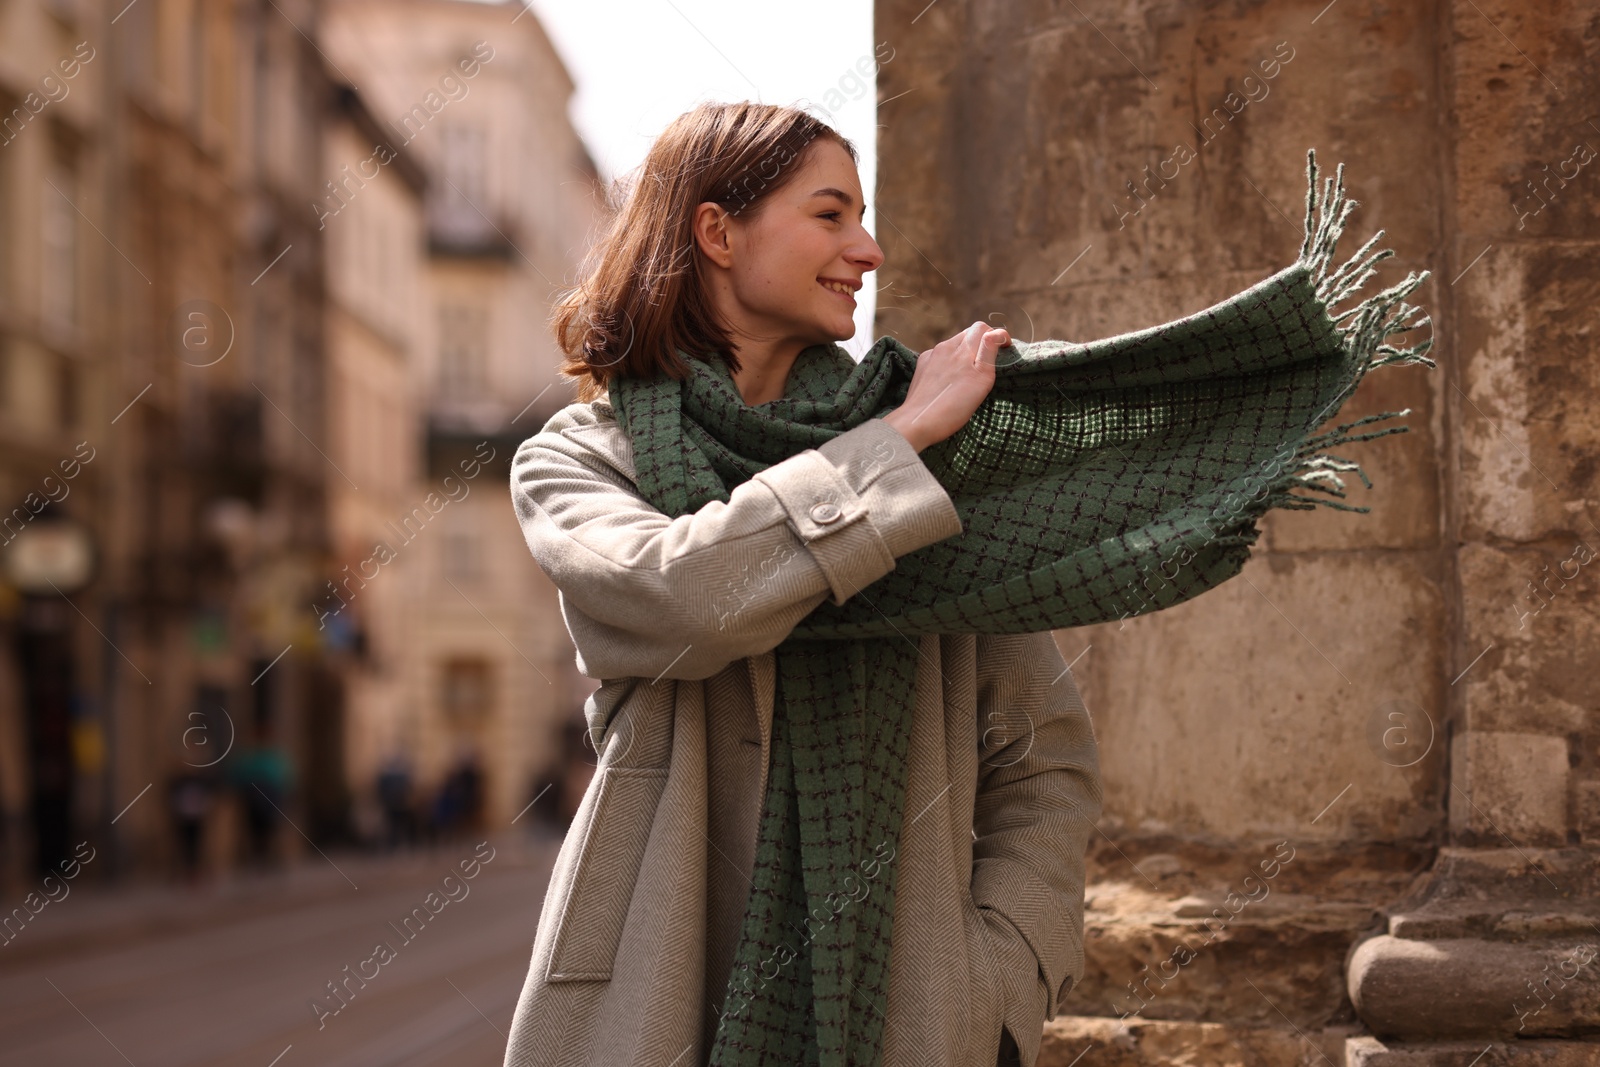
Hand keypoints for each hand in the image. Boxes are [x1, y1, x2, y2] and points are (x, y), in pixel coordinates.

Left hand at [882, 321, 1008, 451]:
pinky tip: (949, 380)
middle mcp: (945, 347)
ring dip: (964, 353)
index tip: (1004, 350)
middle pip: (967, 334)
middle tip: (987, 364)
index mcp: (963, 349)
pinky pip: (939, 356)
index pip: (982, 328)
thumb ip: (989, 352)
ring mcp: (931, 356)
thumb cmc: (954, 406)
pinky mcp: (922, 366)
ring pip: (953, 345)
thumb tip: (996, 332)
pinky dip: (949, 362)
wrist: (918, 422)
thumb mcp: (982, 379)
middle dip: (980, 343)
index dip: (996, 336)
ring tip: (968, 375)